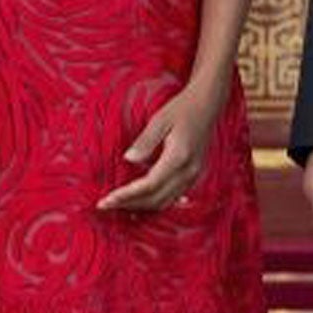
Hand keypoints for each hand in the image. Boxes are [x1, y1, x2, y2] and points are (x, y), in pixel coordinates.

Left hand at [97, 82, 224, 211]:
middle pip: (156, 199)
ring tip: (119, 204)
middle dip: (129, 205)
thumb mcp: (159, 119)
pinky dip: (153, 202)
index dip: (126, 195)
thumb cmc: (182, 109)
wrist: (206, 106)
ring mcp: (193, 176)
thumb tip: (128, 159)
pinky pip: (172, 197)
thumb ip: (145, 141)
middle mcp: (188, 171)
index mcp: (179, 157)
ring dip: (140, 206)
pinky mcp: (193, 176)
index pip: (148, 185)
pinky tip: (138, 200)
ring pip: (164, 202)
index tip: (106, 200)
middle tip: (106, 205)